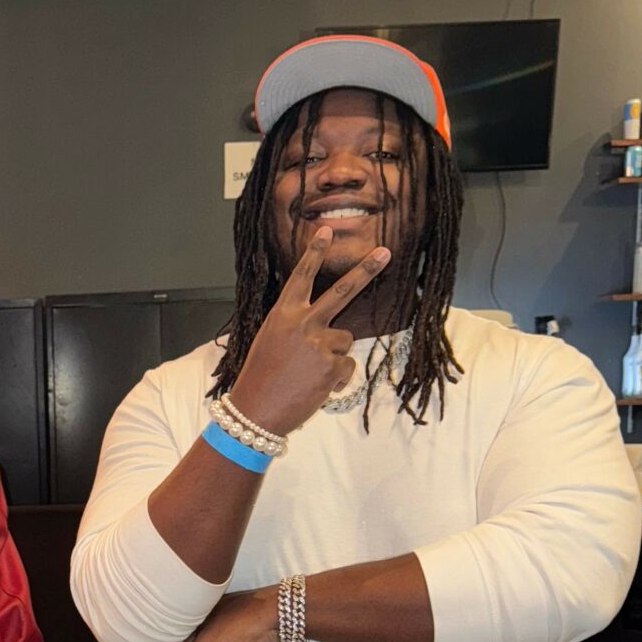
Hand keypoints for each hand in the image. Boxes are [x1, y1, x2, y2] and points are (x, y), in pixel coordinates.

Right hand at [228, 228, 390, 437]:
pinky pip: (346, 366)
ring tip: (309, 372)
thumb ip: (296, 327)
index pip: (301, 276)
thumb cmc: (260, 378)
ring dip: (333, 354)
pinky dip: (336, 378)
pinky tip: (315, 387)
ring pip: (344, 339)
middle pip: (342, 291)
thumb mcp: (270, 341)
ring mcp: (320, 344)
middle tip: (385, 253)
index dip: (314, 252)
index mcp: (283, 314)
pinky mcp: (333, 367)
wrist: (256, 411)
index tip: (325, 230)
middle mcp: (303, 323)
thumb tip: (327, 330)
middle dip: (366, 270)